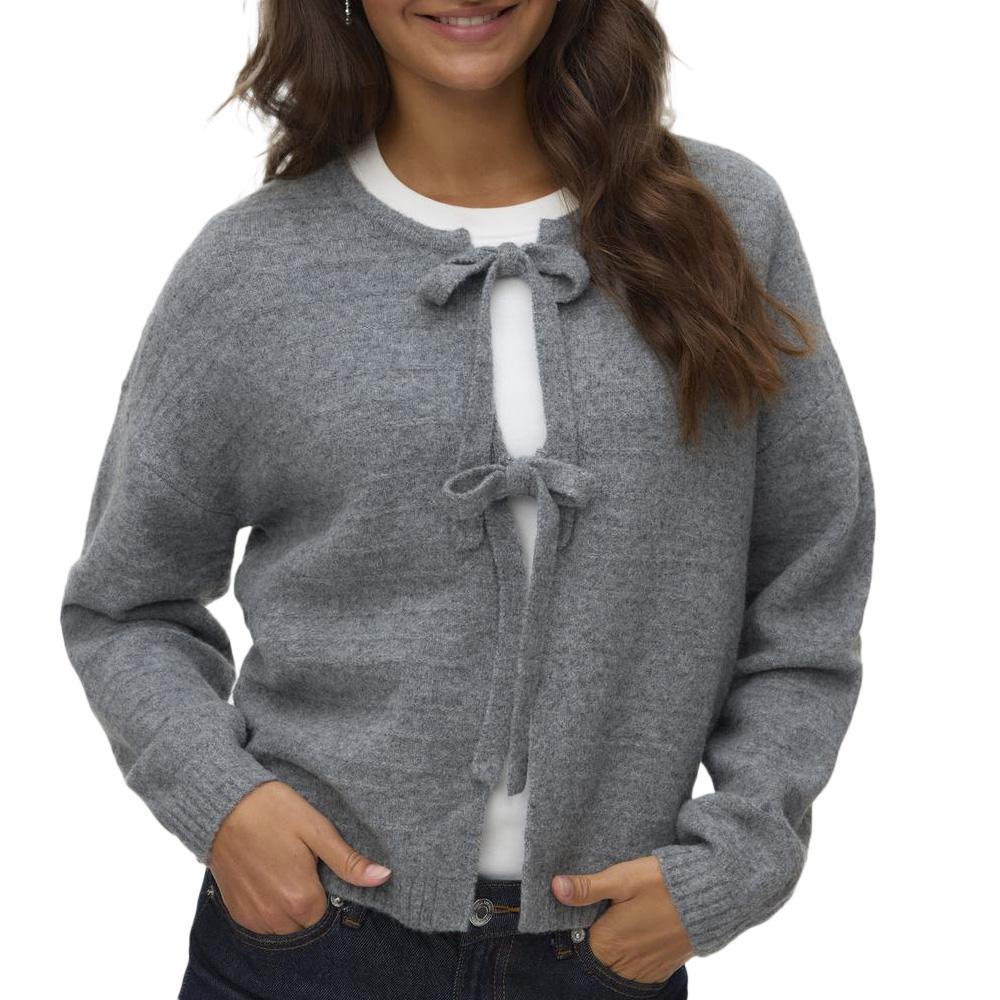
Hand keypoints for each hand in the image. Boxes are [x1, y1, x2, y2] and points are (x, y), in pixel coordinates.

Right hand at [206, 779, 392, 934]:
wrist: (224, 806)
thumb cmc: (273, 811)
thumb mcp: (317, 830)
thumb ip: (348, 861)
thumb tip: (384, 877)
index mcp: (301, 898)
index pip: (329, 910)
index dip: (327, 885)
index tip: (317, 863)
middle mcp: (276, 916)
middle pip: (307, 920)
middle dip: (308, 896)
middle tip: (299, 861)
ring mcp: (253, 917)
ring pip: (285, 925)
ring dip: (289, 904)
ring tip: (282, 866)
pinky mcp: (236, 912)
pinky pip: (262, 922)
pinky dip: (268, 905)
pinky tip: (266, 874)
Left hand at [552, 855, 694, 983]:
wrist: (714, 897)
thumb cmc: (666, 884)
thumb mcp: (623, 878)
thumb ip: (588, 887)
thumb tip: (555, 887)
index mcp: (609, 942)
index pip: (577, 943)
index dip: (577, 923)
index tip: (584, 907)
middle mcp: (624, 963)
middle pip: (597, 954)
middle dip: (596, 934)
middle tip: (606, 909)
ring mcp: (645, 970)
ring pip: (616, 963)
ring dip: (616, 946)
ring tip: (623, 919)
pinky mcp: (662, 969)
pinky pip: (637, 968)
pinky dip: (634, 953)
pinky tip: (639, 931)